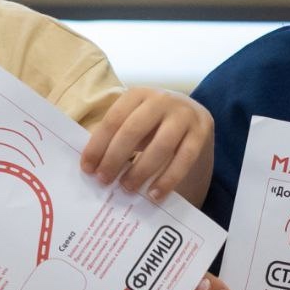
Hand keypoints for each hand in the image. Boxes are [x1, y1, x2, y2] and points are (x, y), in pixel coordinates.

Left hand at [80, 87, 212, 201]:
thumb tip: (92, 166)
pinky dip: (168, 179)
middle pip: (134, 131)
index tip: (87, 169)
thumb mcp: (134, 120)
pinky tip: (155, 194)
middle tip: (104, 181)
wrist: (193, 117)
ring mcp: (185, 115)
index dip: (98, 145)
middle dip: (115, 158)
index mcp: (138, 94)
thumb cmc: (153, 124)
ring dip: (141, 171)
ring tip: (127, 188)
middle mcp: (162, 100)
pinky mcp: (202, 132)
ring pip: (161, 146)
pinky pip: (184, 160)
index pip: (114, 120)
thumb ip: (116, 137)